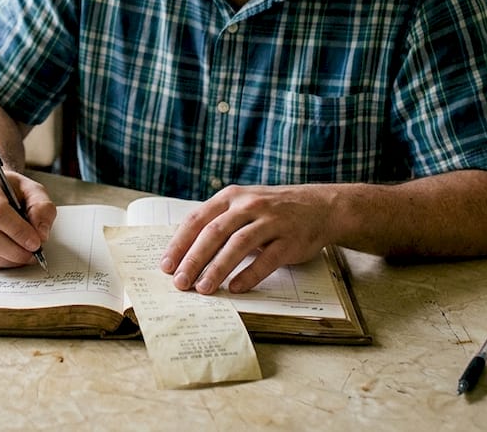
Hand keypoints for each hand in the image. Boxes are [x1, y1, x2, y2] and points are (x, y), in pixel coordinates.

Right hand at [0, 168, 55, 268]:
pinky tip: (11, 258)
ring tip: (25, 257)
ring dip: (7, 260)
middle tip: (33, 255)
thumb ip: (42, 208)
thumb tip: (41, 234)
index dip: (17, 231)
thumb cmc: (9, 191)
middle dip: (14, 250)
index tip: (36, 243)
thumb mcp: (31, 190)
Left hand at [159, 184, 337, 293]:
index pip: (197, 219)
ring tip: (204, 288)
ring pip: (238, 245)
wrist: (320, 206)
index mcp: (230, 197)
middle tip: (180, 283)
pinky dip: (249, 274)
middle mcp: (248, 205)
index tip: (166, 266)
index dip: (180, 243)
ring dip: (218, 268)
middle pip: (214, 232)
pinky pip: (267, 259)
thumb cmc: (273, 211)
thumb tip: (185, 254)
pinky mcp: (289, 239)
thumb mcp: (243, 206)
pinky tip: (235, 288)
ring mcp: (270, 221)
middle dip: (193, 259)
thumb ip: (218, 223)